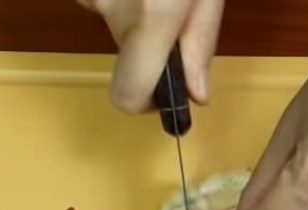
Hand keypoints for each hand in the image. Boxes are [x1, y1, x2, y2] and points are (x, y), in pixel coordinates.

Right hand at [78, 0, 223, 111]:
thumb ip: (201, 41)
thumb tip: (196, 94)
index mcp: (151, 16)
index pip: (128, 96)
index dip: (147, 102)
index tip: (167, 85)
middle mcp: (110, 6)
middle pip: (127, 58)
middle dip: (151, 44)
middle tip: (175, 9)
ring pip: (117, 25)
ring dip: (138, 15)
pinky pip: (106, 1)